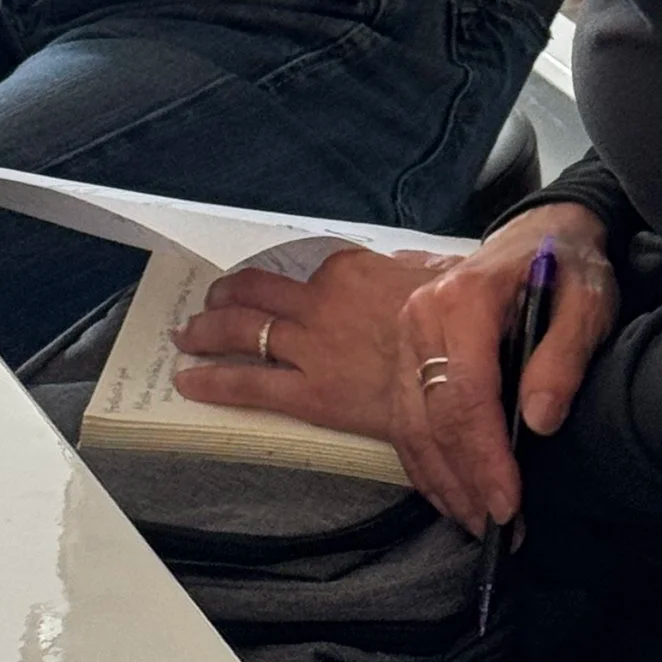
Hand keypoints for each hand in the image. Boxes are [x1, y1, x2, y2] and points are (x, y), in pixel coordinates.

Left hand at [173, 245, 452, 441]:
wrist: (473, 360)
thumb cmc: (460, 318)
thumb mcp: (433, 277)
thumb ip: (407, 273)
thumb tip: (404, 269)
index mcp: (348, 272)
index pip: (300, 271)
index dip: (272, 280)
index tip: (258, 287)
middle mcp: (320, 303)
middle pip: (256, 295)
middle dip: (223, 301)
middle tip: (204, 309)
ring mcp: (312, 347)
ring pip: (243, 331)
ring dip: (208, 332)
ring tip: (188, 336)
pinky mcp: (312, 392)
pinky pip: (251, 385)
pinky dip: (214, 382)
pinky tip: (190, 381)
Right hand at [386, 200, 618, 530]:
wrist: (539, 235)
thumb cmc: (569, 268)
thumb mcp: (588, 302)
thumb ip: (564, 357)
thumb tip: (540, 420)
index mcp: (464, 299)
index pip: (465, 394)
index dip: (485, 457)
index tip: (510, 505)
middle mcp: (422, 317)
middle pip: (433, 418)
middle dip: (465, 482)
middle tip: (500, 530)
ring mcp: (407, 336)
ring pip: (412, 426)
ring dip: (444, 483)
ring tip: (480, 526)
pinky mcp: (405, 355)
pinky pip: (406, 421)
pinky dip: (427, 466)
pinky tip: (453, 498)